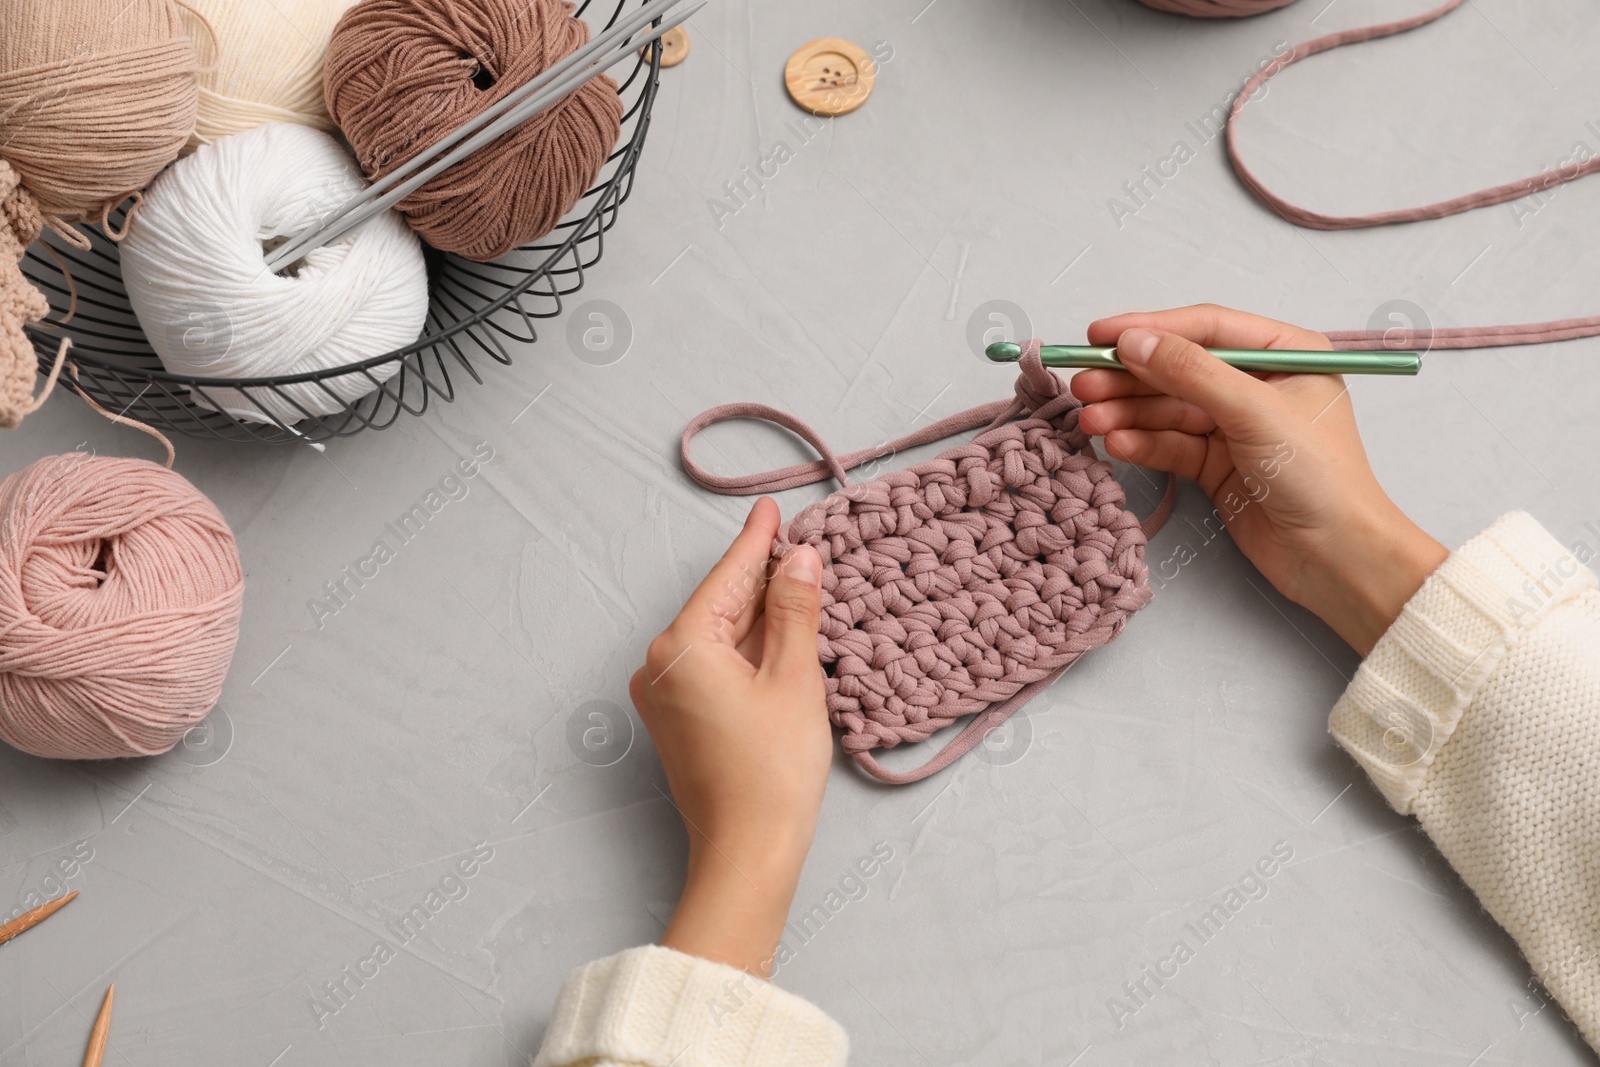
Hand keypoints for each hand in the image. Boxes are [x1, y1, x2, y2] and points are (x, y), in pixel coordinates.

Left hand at [629, 497, 830, 975]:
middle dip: (760, 578)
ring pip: (718, 636)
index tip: (770, 509)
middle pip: (720, 605)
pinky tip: (777, 638)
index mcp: (682, 645)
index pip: (728, 578)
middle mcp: (660, 664)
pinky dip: (746, 649)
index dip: (756, 542)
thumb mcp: (793, 678)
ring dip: (757, 616)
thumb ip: (794, 611)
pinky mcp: (677, 721)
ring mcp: (664, 695)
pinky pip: (712, 666)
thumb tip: (798, 558)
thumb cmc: (772, 771)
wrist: (747, 853)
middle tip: (797, 545)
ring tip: (796, 585)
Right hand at [1070, 304, 1447, 654]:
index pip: (1207, 329)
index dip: (1152, 329)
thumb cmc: (1320, 476)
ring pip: (1168, 409)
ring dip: (1127, 413)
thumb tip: (1133, 342)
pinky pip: (1171, 445)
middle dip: (1130, 377)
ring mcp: (1235, 427)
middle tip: (1083, 382)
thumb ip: (1192, 373)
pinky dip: (1143, 443)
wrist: (1337, 558)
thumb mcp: (1255, 412)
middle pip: (1180, 369)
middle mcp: (1258, 386)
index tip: (1101, 336)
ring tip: (1090, 419)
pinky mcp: (1217, 466)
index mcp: (1285, 355)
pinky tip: (1117, 444)